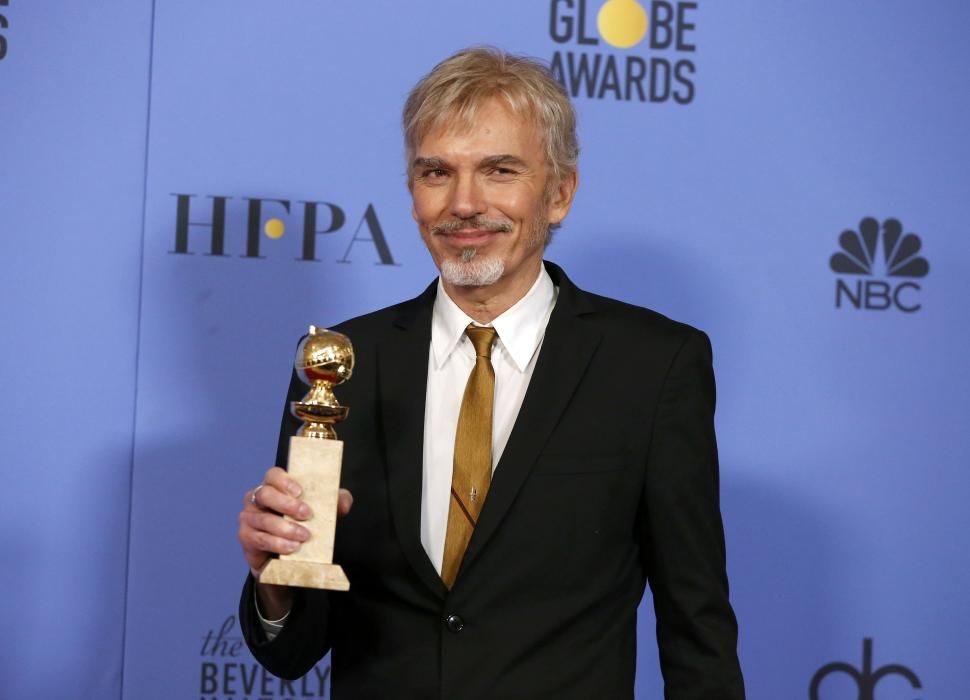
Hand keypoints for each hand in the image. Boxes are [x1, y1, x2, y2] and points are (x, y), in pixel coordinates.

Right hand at [239, 467, 352, 617]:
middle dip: (287, 504)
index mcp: (274, 487)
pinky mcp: (246, 537)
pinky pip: (259, 538)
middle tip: (307, 515)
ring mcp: (249, 517)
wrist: (284, 557)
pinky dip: (277, 543)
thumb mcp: (321, 511)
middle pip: (265, 494)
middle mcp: (256, 499)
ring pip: (263, 519)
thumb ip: (334, 502)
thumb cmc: (300, 524)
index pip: (273, 475)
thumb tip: (344, 503)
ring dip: (285, 528)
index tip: (300, 491)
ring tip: (303, 536)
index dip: (285, 481)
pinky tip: (291, 547)